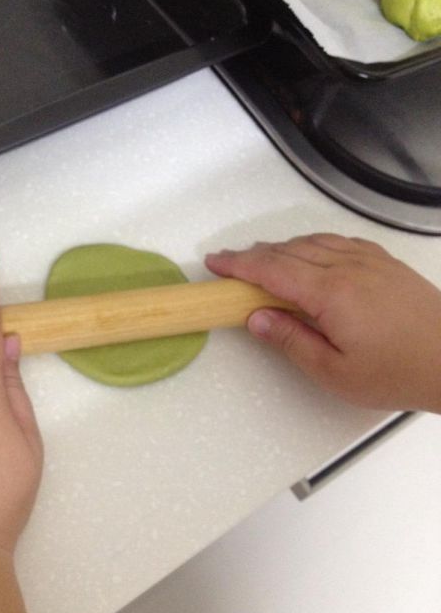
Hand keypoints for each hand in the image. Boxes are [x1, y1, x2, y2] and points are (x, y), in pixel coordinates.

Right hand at [206, 234, 440, 411]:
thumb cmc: (397, 372)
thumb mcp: (334, 371)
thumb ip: (290, 340)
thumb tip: (256, 318)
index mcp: (331, 292)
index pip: (272, 269)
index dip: (238, 265)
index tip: (215, 263)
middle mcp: (348, 266)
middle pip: (288, 250)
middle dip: (253, 255)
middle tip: (229, 265)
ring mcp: (369, 260)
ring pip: (312, 241)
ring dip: (281, 248)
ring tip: (261, 261)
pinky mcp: (384, 262)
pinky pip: (338, 241)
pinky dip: (312, 243)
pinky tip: (308, 253)